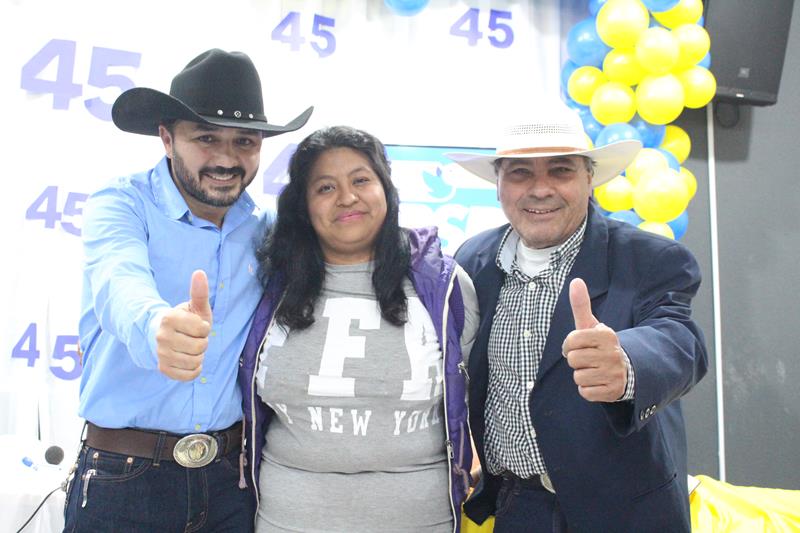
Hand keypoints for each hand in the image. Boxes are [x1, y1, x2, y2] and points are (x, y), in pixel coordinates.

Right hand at [155, 270, 211, 380]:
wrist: (167, 336)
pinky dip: (194, 369)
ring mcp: (161, 354)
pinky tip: (189, 360)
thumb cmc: (186, 320)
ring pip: (195, 362)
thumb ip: (199, 292)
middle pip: (200, 348)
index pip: (202, 330)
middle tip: (193, 338)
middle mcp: (161, 337)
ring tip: (190, 348)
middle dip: (202, 343)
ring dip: (199, 356)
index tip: (197, 325)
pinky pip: (189, 375)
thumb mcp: (195, 306)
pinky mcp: (163, 369)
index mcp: (169, 318)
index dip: (204, 328)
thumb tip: (200, 272)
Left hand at [561, 278, 626, 401]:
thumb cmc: (600, 346)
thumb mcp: (592, 325)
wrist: (626, 371)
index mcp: (606, 335)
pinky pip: (585, 392)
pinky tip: (598, 382)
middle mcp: (612, 353)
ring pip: (578, 377)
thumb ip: (581, 305)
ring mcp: (614, 373)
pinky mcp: (613, 391)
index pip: (571, 341)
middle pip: (573, 360)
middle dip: (576, 361)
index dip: (569, 345)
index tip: (579, 346)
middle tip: (588, 359)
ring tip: (594, 370)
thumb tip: (575, 281)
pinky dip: (588, 389)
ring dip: (582, 376)